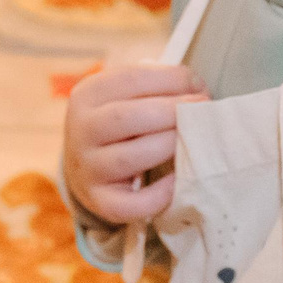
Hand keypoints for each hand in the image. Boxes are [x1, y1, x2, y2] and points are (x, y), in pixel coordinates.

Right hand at [64, 62, 205, 224]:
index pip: (131, 79)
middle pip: (127, 117)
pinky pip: (132, 203)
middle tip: (202, 110)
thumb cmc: (119, 125)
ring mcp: (87, 168)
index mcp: (87, 95)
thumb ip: (156, 87)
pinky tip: (178, 179)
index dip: (171, 80)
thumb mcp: (125, 95)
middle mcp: (81, 130)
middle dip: (172, 111)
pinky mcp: (99, 201)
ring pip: (129, 157)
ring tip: (193, 139)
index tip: (198, 85)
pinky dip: (160, 194)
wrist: (85, 167)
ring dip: (169, 146)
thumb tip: (198, 89)